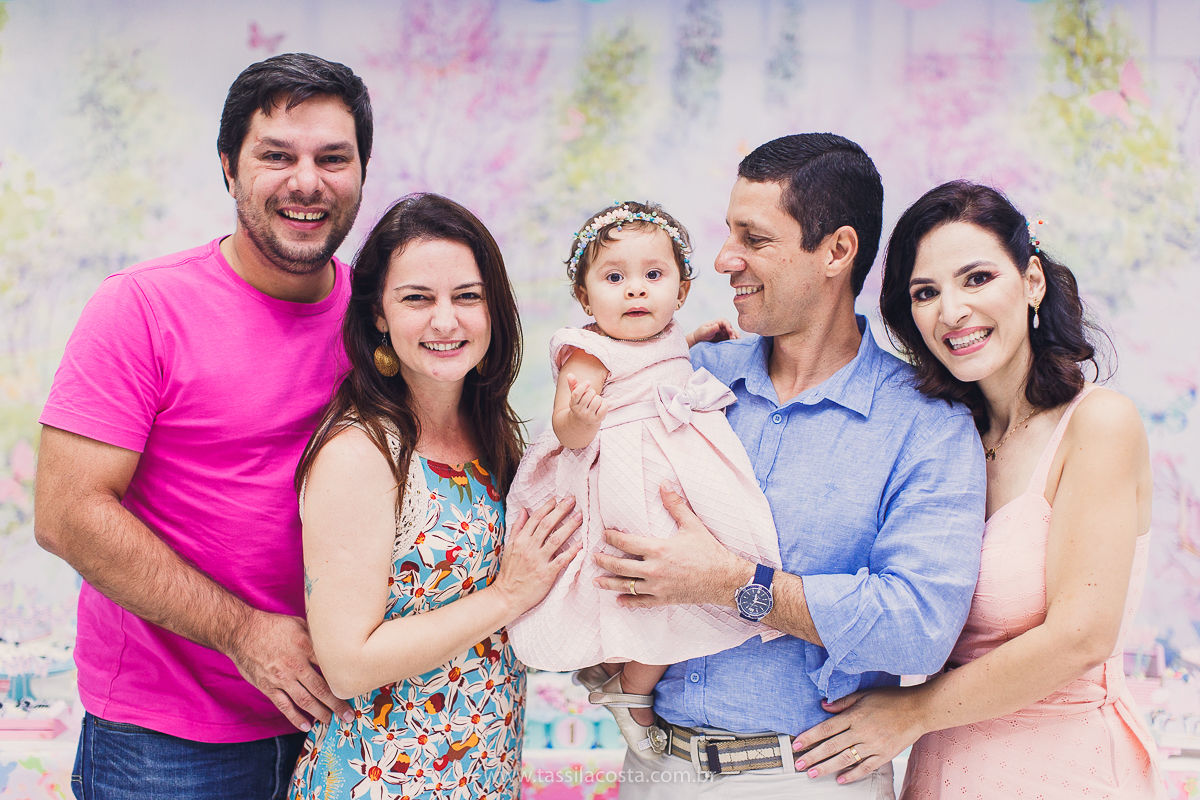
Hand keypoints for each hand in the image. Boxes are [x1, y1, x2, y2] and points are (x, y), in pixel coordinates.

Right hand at [226, 611, 354, 731]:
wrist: (242, 632)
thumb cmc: (273, 625)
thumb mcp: (299, 623)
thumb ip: (316, 636)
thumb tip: (334, 643)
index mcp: (306, 646)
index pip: (331, 667)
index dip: (343, 679)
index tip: (354, 689)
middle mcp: (296, 665)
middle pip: (322, 689)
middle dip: (337, 704)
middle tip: (349, 716)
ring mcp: (281, 678)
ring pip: (305, 701)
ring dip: (321, 713)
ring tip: (332, 722)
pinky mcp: (268, 687)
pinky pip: (284, 706)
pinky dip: (296, 717)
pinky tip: (306, 726)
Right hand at [494, 497, 582, 615]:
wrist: (507, 596)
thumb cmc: (509, 573)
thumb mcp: (509, 547)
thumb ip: (517, 528)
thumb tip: (524, 510)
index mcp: (520, 540)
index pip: (535, 519)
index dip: (547, 507)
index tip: (557, 499)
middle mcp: (529, 548)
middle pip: (547, 525)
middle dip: (561, 511)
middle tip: (572, 500)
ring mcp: (538, 561)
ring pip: (556, 539)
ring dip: (569, 526)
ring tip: (580, 516)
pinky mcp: (546, 574)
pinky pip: (562, 560)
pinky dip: (572, 551)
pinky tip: (581, 543)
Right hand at [566, 373, 607, 426]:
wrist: (584, 421)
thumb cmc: (581, 404)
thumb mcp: (576, 395)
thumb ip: (573, 384)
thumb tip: (569, 374)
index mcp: (572, 404)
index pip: (576, 393)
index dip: (583, 385)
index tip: (588, 382)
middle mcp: (579, 411)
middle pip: (589, 395)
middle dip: (592, 392)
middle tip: (590, 396)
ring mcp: (588, 416)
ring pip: (597, 400)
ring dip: (598, 398)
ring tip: (595, 402)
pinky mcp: (597, 419)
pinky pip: (604, 407)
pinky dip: (604, 404)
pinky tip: (600, 407)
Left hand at [593, 483, 750, 607]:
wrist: (724, 579)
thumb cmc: (709, 551)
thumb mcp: (692, 525)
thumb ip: (675, 505)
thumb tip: (664, 484)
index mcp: (658, 549)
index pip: (626, 542)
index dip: (612, 538)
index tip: (604, 535)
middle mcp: (653, 569)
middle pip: (620, 566)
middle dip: (604, 561)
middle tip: (593, 557)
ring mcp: (657, 587)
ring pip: (626, 586)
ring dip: (609, 583)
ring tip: (596, 581)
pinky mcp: (664, 599)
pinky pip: (641, 602)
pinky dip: (629, 602)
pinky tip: (619, 601)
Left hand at [686, 319, 738, 346]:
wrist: (698, 341)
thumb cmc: (700, 334)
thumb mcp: (704, 332)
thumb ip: (711, 329)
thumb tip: (717, 325)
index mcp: (717, 323)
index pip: (724, 322)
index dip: (728, 325)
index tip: (729, 330)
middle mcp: (722, 327)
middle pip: (730, 328)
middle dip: (733, 333)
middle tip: (733, 339)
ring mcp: (724, 333)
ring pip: (732, 333)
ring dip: (735, 337)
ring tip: (737, 342)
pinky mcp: (724, 339)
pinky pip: (731, 339)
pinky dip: (734, 341)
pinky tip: (736, 344)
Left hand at [790, 686, 928, 783]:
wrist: (919, 710)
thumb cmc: (892, 699)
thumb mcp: (865, 694)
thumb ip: (843, 702)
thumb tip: (823, 706)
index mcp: (855, 715)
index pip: (826, 728)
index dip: (809, 737)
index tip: (796, 745)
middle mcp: (862, 731)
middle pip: (832, 746)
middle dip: (813, 756)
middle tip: (798, 764)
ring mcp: (873, 745)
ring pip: (845, 759)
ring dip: (826, 767)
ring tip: (812, 773)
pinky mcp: (884, 755)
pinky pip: (865, 768)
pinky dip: (852, 775)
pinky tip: (840, 780)